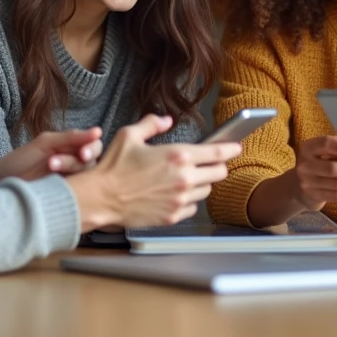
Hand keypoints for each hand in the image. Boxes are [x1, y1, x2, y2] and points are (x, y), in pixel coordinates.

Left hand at [0, 128, 103, 189]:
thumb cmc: (19, 161)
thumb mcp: (44, 144)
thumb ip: (70, 137)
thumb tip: (98, 131)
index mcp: (71, 150)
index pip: (94, 146)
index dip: (92, 148)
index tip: (82, 153)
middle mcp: (74, 167)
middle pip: (93, 163)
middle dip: (77, 162)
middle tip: (56, 163)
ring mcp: (71, 184)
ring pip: (86, 178)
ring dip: (69, 171)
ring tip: (48, 169)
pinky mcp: (65, 200)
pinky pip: (78, 195)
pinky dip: (71, 190)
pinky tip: (58, 188)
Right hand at [67, 114, 240, 231]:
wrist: (100, 198)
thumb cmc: (112, 167)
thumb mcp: (130, 135)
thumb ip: (152, 124)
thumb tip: (165, 120)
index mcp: (178, 155)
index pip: (217, 152)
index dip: (230, 148)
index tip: (236, 147)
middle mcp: (184, 178)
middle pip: (219, 173)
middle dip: (217, 166)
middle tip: (208, 163)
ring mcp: (180, 199)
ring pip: (206, 190)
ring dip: (201, 183)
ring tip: (186, 178)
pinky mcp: (173, 216)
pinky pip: (192, 207)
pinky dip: (189, 200)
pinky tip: (175, 193)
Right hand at [292, 135, 336, 210]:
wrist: (304, 184)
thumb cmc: (323, 162)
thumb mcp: (327, 150)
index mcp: (308, 147)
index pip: (325, 144)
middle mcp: (304, 164)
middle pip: (332, 168)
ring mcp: (306, 181)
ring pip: (335, 183)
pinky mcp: (312, 195)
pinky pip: (335, 195)